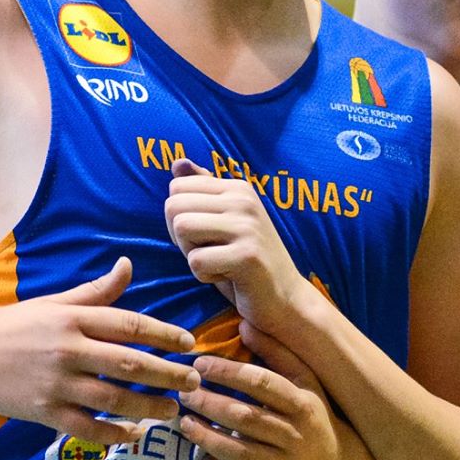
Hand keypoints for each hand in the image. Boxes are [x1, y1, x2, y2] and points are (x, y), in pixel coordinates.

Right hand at [0, 256, 200, 446]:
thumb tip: (128, 264)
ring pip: (113, 399)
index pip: (129, 324)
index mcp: (73, 318)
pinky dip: (113, 434)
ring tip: (172, 411)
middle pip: (129, 363)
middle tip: (195, 382)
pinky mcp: (42, 411)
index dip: (164, 334)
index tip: (190, 344)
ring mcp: (55, 382)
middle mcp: (67, 349)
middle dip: (168, 374)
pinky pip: (86, 427)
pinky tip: (133, 435)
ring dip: (148, 407)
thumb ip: (96, 291)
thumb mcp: (54, 303)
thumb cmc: (13, 326)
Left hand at [165, 159, 311, 332]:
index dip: (181, 217)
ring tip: (219, 261)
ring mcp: (247, 226)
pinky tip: (228, 276)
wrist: (285, 297)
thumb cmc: (246, 259)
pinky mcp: (246, 256)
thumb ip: (202, 191)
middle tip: (211, 250)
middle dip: (182, 236)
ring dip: (192, 254)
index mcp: (238, 187)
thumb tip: (178, 163)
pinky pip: (196, 261)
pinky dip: (205, 275)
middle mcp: (244, 200)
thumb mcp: (225, 220)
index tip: (207, 235)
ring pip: (182, 229)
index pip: (177, 188)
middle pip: (174, 207)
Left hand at [178, 320, 347, 459]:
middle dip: (211, 404)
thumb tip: (244, 325)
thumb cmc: (318, 419)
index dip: (229, 373)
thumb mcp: (308, 384)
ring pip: (241, 455)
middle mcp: (297, 436)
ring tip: (185, 424)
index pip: (263, 384)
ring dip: (209, 439)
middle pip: (246, 418)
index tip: (200, 364)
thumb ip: (278, 354)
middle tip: (185, 393)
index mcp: (303, 404)